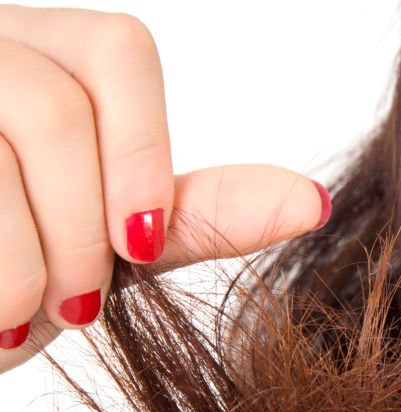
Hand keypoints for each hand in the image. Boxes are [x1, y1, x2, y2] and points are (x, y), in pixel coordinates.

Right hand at [0, 6, 330, 371]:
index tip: (142, 246)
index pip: (119, 48)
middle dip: (81, 230)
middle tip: (76, 308)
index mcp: (38, 52)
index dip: (142, 152)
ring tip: (14, 317)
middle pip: (54, 104)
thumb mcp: (107, 243)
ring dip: (24, 260)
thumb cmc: (8, 275)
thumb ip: (192, 215)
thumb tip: (313, 200)